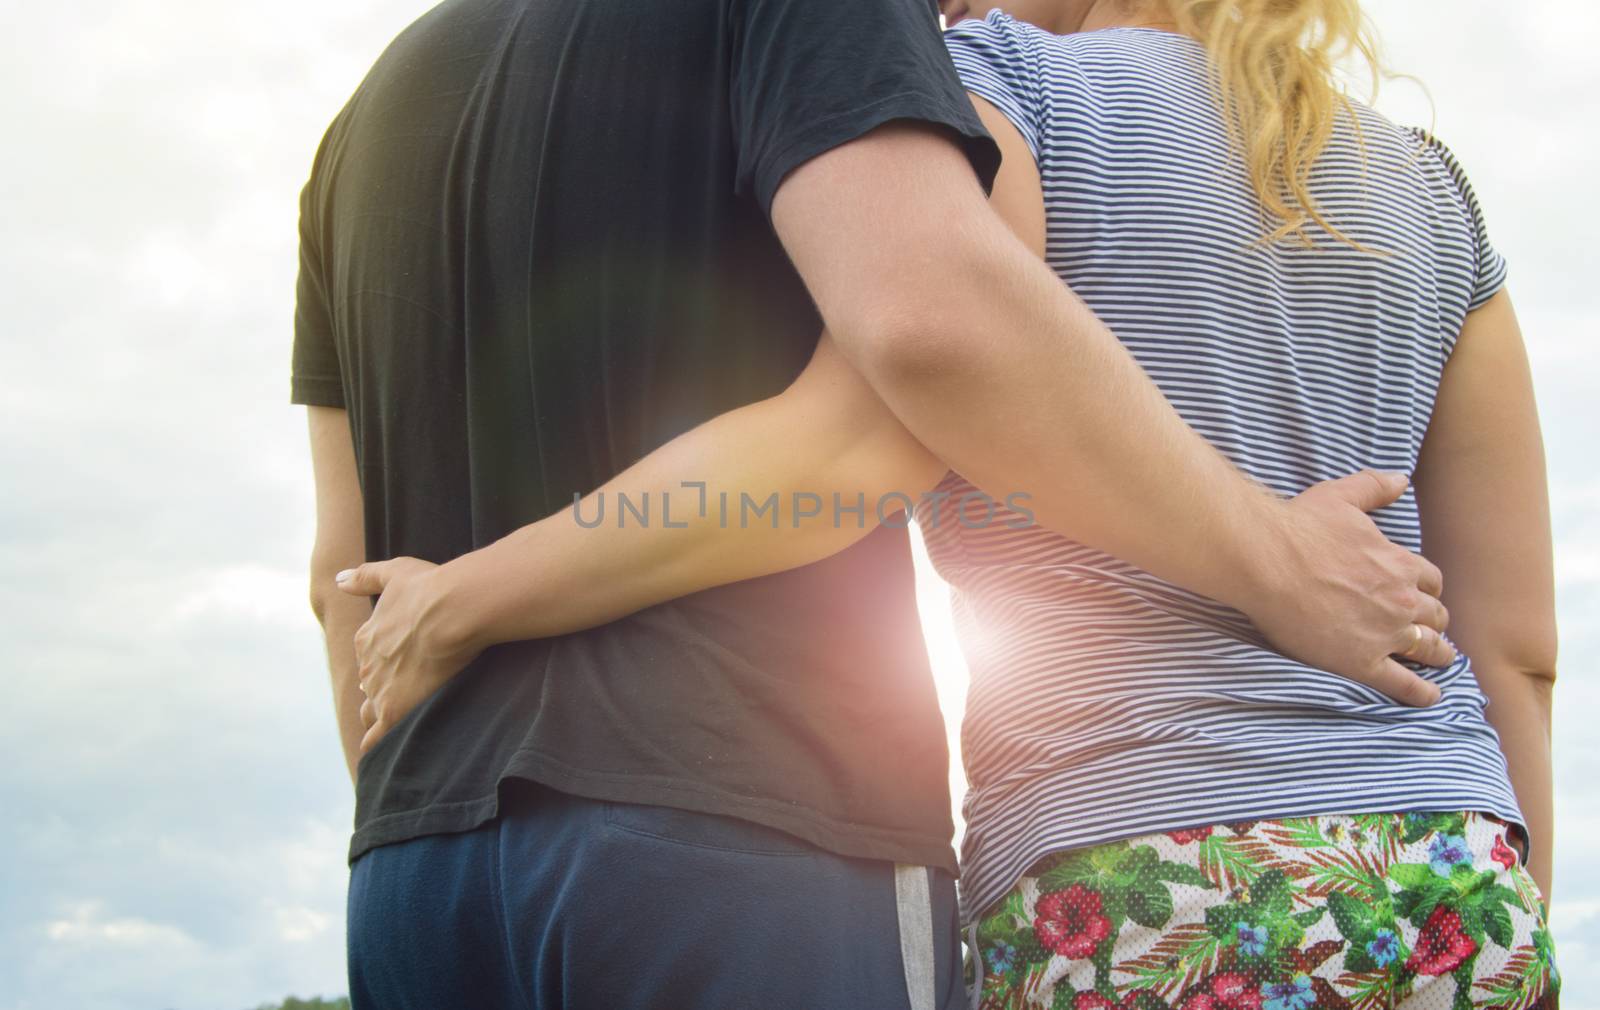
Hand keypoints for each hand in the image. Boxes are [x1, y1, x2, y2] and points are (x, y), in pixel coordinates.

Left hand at [336, 557, 481, 752]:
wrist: (451, 610)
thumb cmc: (430, 588)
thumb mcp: (393, 572)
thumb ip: (365, 576)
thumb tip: (338, 579)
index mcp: (367, 637)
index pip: (369, 657)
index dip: (385, 662)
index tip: (401, 664)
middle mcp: (367, 666)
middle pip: (370, 686)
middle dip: (383, 690)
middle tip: (405, 694)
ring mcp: (379, 690)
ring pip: (371, 713)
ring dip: (379, 719)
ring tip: (393, 728)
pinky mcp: (394, 710)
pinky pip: (377, 737)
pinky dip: (377, 745)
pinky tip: (381, 756)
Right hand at [1240, 470, 1455, 705]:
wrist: (1266, 560)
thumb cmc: (1300, 527)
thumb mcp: (1341, 496)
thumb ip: (1375, 487)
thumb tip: (1401, 478)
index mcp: (1400, 564)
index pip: (1431, 581)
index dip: (1426, 588)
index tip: (1419, 594)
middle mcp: (1402, 601)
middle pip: (1436, 616)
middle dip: (1435, 621)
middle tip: (1429, 628)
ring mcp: (1385, 634)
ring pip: (1429, 649)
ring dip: (1438, 654)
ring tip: (1439, 660)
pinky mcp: (1362, 661)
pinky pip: (1404, 684)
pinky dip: (1422, 693)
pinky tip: (1430, 696)